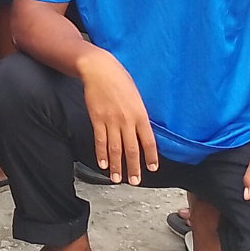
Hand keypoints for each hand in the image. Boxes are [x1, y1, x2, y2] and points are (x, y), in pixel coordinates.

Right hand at [75, 48, 157, 184]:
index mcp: (140, 114)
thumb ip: (139, 114)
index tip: (152, 168)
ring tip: (117, 178)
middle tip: (134, 181)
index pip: (148, 141)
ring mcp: (111, 120)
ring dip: (117, 166)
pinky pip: (100, 140)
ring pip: (115, 148)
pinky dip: (101, 154)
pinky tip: (103, 164)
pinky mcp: (97, 119)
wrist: (100, 69)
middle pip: (131, 149)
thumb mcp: (136, 96)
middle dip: (133, 168)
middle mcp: (127, 120)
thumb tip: (142, 131)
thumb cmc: (119, 79)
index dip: (151, 156)